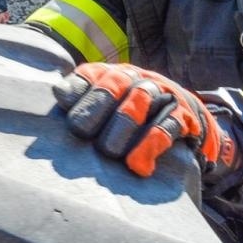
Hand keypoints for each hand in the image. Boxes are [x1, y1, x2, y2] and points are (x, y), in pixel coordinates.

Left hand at [53, 63, 235, 177]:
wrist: (184, 122)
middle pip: (113, 84)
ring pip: (139, 100)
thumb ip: (81, 104)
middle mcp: (135, 78)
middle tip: (82, 134)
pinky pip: (165, 126)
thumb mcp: (105, 113)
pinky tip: (139, 166)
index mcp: (110, 75)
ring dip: (122, 128)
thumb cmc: (131, 124)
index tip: (65, 114)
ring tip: (111, 153)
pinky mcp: (182, 115)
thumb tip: (58, 94)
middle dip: (94, 109)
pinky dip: (150, 146)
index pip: (89, 76)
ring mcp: (160, 94)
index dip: (76, 93)